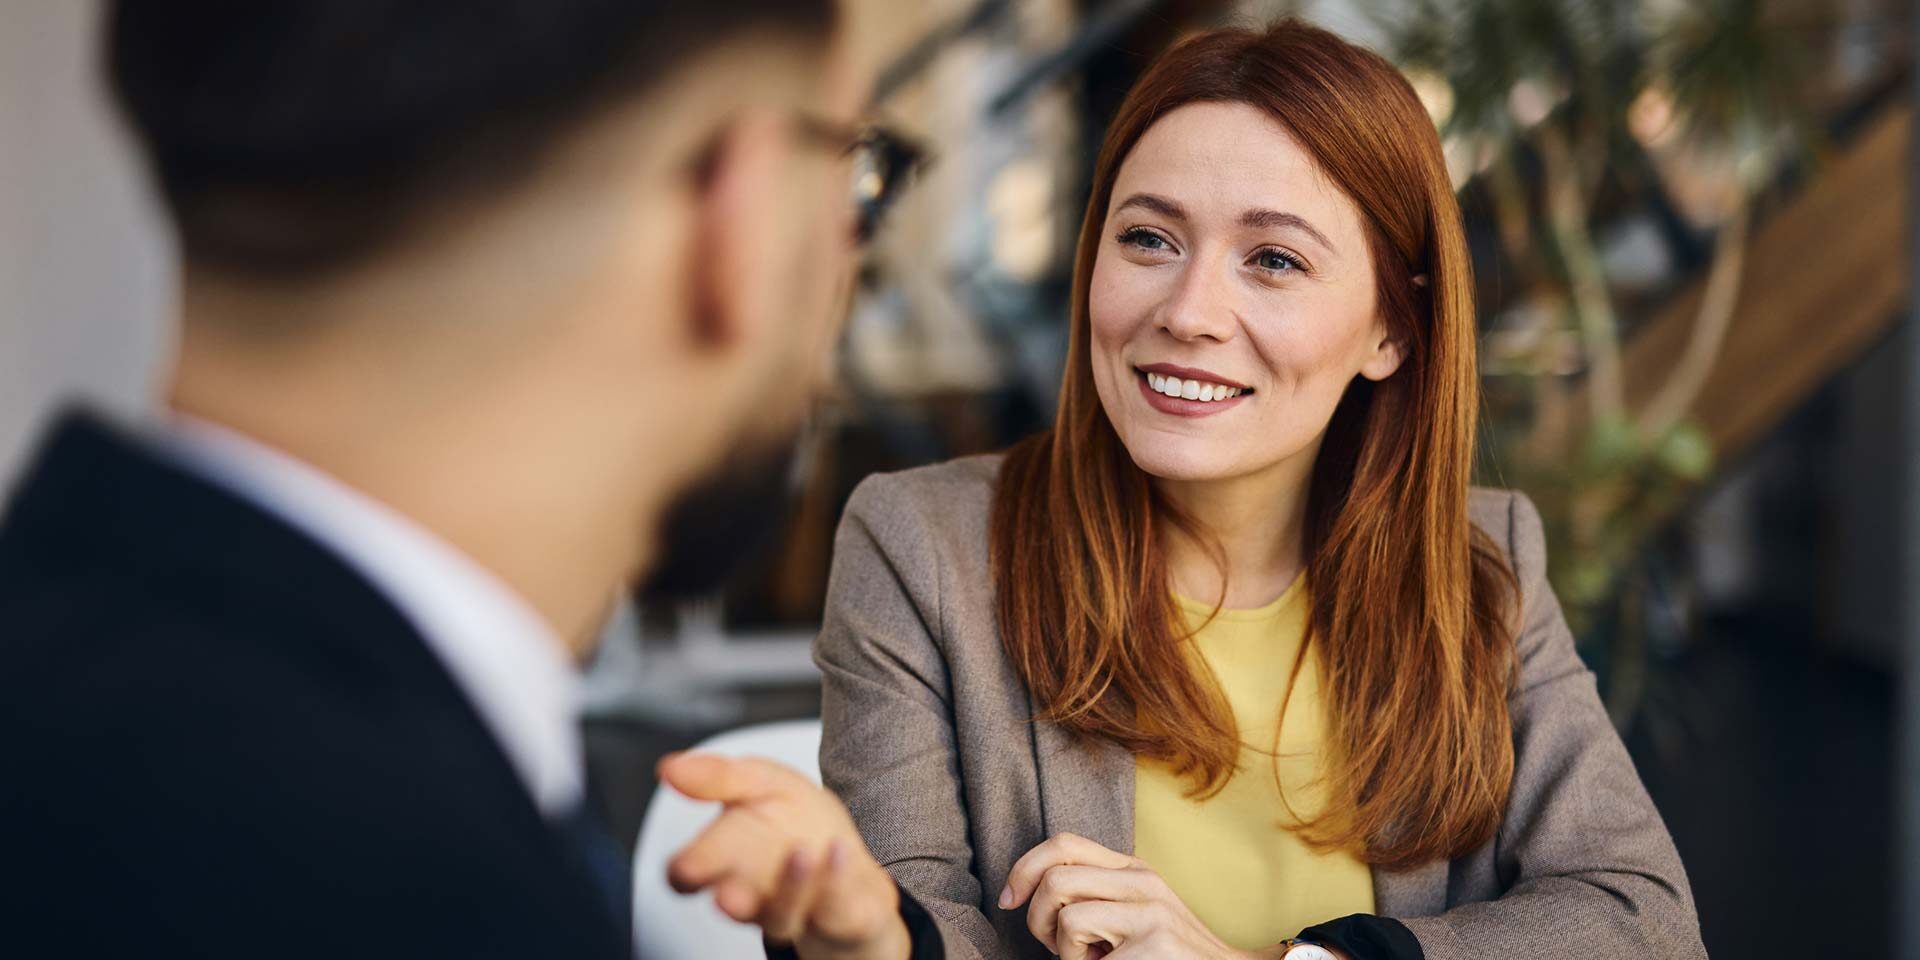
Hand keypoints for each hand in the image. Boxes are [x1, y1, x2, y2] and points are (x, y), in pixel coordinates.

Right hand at [659, 752, 910, 959]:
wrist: (845, 853)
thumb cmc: (793, 821)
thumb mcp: (760, 782)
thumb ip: (719, 776)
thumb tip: (669, 767)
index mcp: (726, 859)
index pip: (691, 875)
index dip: (686, 874)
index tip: (685, 866)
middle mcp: (755, 893)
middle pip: (736, 904)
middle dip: (733, 901)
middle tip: (729, 895)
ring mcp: (795, 910)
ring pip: (784, 916)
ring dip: (791, 888)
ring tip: (802, 853)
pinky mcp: (837, 917)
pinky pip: (836, 911)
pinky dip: (837, 882)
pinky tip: (839, 851)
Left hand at [1000, 832, 1303, 959]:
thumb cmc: (1167, 955)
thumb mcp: (1133, 912)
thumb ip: (1093, 893)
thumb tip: (1024, 894)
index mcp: (1133, 869)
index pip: (1063, 843)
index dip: (1023, 868)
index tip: (1009, 900)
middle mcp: (1143, 882)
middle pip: (1055, 879)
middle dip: (1038, 921)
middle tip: (1060, 949)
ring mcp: (1152, 913)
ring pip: (1067, 921)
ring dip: (1065, 955)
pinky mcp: (1154, 945)